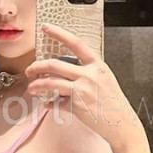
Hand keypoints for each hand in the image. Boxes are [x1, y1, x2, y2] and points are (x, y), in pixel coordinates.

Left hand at [24, 22, 142, 147]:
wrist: (123, 124)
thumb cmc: (114, 102)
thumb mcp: (105, 79)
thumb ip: (88, 71)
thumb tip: (68, 68)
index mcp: (97, 65)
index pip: (75, 43)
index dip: (59, 33)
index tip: (46, 28)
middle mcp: (89, 75)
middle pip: (55, 64)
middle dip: (37, 66)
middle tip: (30, 70)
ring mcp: (82, 90)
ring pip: (51, 82)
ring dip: (37, 85)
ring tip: (32, 88)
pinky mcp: (77, 106)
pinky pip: (56, 103)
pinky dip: (49, 104)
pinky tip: (47, 104)